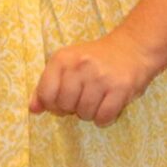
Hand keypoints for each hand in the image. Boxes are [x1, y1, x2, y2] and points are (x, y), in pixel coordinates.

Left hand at [30, 30, 161, 125]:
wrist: (133, 47)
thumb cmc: (96, 60)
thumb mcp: (67, 64)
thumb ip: (47, 86)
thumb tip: (33, 109)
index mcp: (62, 59)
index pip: (46, 95)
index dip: (53, 104)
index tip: (64, 99)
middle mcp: (79, 66)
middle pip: (66, 106)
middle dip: (73, 108)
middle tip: (84, 97)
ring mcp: (100, 77)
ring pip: (85, 114)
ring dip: (90, 113)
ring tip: (98, 99)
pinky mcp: (120, 88)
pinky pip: (103, 117)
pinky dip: (104, 119)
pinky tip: (108, 106)